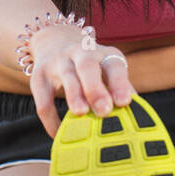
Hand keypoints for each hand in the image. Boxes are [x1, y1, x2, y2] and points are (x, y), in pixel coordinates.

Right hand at [27, 24, 133, 138]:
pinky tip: (59, 134)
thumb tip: (135, 117)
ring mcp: (58, 62)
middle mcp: (80, 52)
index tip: (125, 102)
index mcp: (103, 54)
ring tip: (81, 113)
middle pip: (88, 66)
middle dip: (96, 88)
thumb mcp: (106, 69)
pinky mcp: (39, 76)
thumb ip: (119, 89)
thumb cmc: (91, 65)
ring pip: (66, 76)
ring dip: (74, 95)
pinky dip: (51, 118)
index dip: (120, 83)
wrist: (54, 41)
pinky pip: (43, 98)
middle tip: (104, 110)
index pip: (114, 65)